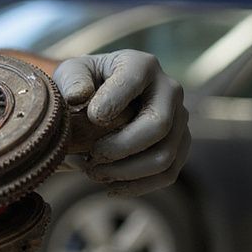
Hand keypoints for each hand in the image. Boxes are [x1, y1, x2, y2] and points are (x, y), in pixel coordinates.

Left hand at [53, 51, 190, 195]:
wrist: (99, 100)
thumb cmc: (84, 83)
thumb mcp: (72, 73)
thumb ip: (72, 80)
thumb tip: (79, 97)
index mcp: (142, 65)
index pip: (133, 82)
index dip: (110, 103)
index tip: (90, 118)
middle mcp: (169, 89)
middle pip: (158, 125)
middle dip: (120, 147)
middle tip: (90, 157)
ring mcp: (179, 120)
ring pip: (165, 156)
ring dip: (126, 171)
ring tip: (94, 172)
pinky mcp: (180, 146)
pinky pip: (168, 174)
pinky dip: (138, 186)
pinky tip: (110, 186)